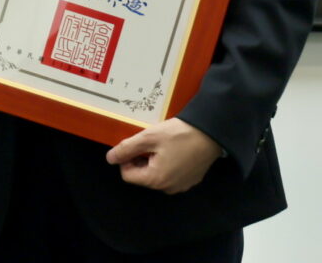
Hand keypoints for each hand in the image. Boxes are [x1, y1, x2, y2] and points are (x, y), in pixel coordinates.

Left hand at [105, 118, 221, 193]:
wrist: (211, 134)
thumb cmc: (178, 134)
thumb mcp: (148, 137)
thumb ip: (126, 149)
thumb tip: (110, 159)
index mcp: (156, 179)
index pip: (127, 175)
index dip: (126, 159)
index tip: (134, 145)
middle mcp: (168, 188)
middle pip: (142, 176)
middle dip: (140, 160)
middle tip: (149, 143)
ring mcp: (181, 186)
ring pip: (155, 176)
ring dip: (152, 162)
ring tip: (162, 146)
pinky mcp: (190, 181)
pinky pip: (170, 175)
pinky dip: (166, 165)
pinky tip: (173, 151)